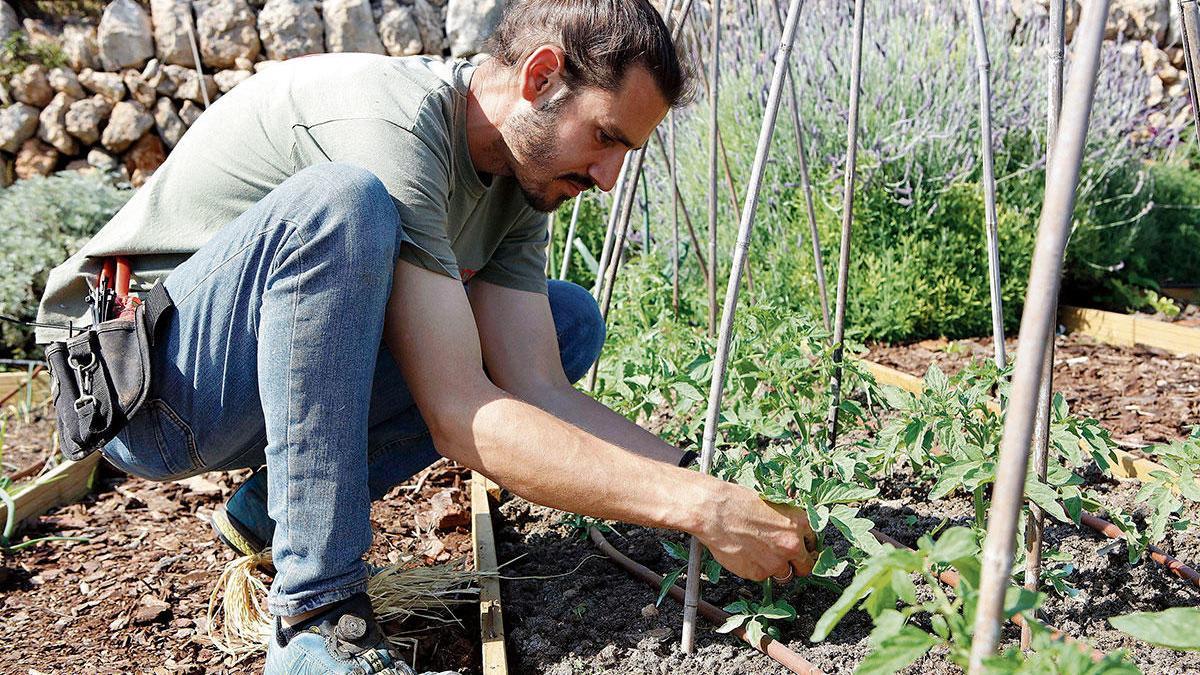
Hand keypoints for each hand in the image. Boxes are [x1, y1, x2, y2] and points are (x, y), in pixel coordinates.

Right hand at [693, 483, 816, 581]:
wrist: (715, 511)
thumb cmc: (738, 501)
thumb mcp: (771, 504)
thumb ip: (786, 522)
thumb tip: (789, 532)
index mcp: (799, 523)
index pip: (813, 543)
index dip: (804, 547)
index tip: (799, 549)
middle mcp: (792, 545)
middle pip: (806, 567)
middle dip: (797, 565)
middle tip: (784, 560)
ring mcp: (776, 562)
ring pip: (783, 575)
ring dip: (775, 569)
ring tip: (759, 555)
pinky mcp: (758, 574)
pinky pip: (761, 576)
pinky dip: (755, 569)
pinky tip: (744, 555)